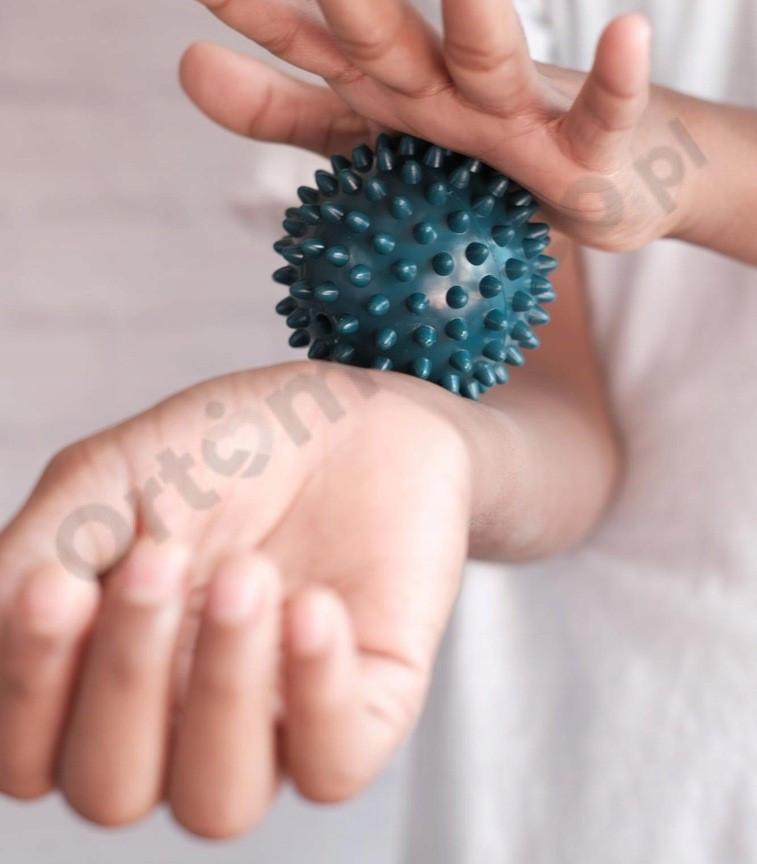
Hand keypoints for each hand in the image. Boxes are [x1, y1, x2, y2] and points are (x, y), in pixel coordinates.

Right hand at [0, 363, 472, 836]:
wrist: (350, 409)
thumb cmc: (228, 445)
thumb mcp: (112, 476)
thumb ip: (40, 548)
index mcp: (103, 670)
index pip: (28, 750)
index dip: (28, 687)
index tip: (57, 584)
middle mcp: (178, 717)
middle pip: (113, 790)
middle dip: (127, 678)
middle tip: (161, 558)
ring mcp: (272, 722)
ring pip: (218, 800)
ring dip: (222, 689)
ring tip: (249, 572)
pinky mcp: (364, 708)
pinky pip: (331, 764)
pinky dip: (318, 691)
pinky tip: (314, 605)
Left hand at [145, 0, 694, 251]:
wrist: (602, 178)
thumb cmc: (480, 155)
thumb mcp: (373, 136)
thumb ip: (286, 110)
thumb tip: (186, 62)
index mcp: (387, 83)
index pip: (302, 34)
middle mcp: (443, 84)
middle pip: (382, 30)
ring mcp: (516, 112)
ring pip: (489, 47)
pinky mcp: (588, 149)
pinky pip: (601, 115)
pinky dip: (614, 79)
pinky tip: (625, 32)